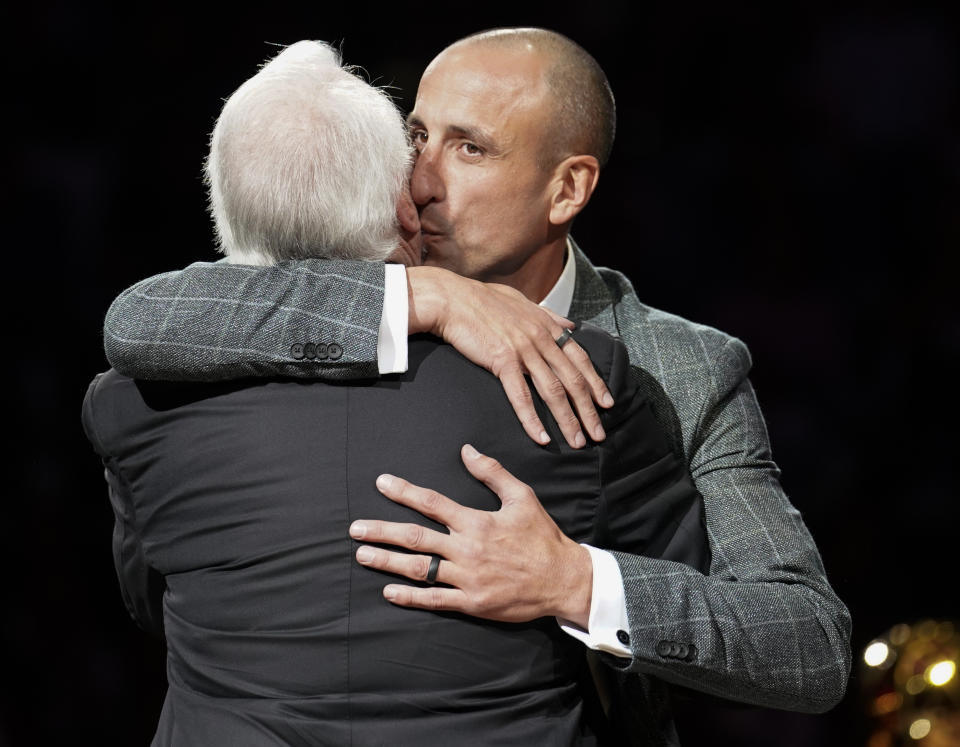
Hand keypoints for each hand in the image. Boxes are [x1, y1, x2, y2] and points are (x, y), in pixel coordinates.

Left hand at [349, 445, 593, 627]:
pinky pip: (434, 600)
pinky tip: (389, 592)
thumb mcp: (522, 497)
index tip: (382, 482)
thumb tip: (467, 450)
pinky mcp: (471, 603)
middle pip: (415, 538)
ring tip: (362, 555)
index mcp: (476, 522)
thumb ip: (493, 473)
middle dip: (381, 531)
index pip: (432, 503)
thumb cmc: (542, 538)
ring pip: (418, 568)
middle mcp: (466, 550)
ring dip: (387, 562)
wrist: (562, 579)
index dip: (404, 491)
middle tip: (354, 529)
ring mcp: (466, 578)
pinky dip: (409, 597)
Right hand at [407, 266, 612, 448]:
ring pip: (553, 391)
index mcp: (547, 327)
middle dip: (588, 410)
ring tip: (577, 442)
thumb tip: (570, 326)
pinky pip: (521, 396)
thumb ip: (549, 316)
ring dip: (568, 420)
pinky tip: (542, 437)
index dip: (596, 383)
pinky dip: (533, 419)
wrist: (453, 298)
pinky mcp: (502, 361)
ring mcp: (523, 350)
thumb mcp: (523, 302)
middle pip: (573, 380)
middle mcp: (541, 339)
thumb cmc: (483, 299)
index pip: (580, 358)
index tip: (607, 404)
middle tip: (598, 434)